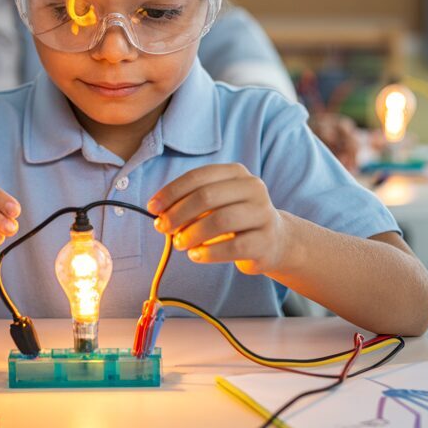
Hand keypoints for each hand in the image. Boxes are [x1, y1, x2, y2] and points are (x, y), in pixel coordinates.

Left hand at [148, 164, 287, 275]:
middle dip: (178, 213)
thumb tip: (159, 214)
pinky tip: (195, 255)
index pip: (198, 177)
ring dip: (191, 234)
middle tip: (162, 228)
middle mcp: (253, 188)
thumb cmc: (234, 218)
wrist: (274, 240)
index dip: (172, 192)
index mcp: (236, 173)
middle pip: (207, 197)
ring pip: (220, 221)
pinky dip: (208, 253)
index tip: (153, 208)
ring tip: (178, 244)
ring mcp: (262, 214)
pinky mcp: (265, 242)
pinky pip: (232, 247)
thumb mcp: (216, 202)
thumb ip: (190, 202)